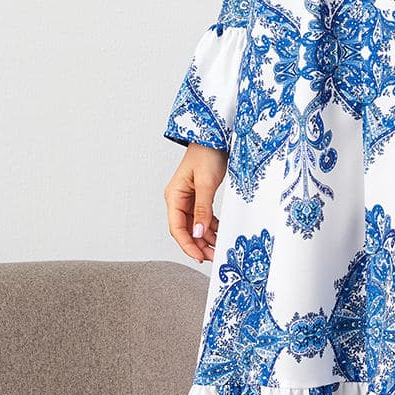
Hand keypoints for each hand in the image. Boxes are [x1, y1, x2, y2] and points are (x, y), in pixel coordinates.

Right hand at [165, 143, 227, 262]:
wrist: (214, 138)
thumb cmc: (207, 154)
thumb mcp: (206, 183)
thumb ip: (202, 209)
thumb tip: (199, 232)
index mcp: (174, 196)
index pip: (177, 228)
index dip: (187, 245)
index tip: (199, 257)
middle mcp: (178, 200)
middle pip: (186, 230)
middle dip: (199, 245)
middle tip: (213, 257)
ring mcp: (188, 200)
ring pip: (195, 226)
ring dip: (206, 239)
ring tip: (219, 249)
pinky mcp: (199, 198)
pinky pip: (203, 218)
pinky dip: (211, 227)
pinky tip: (220, 234)